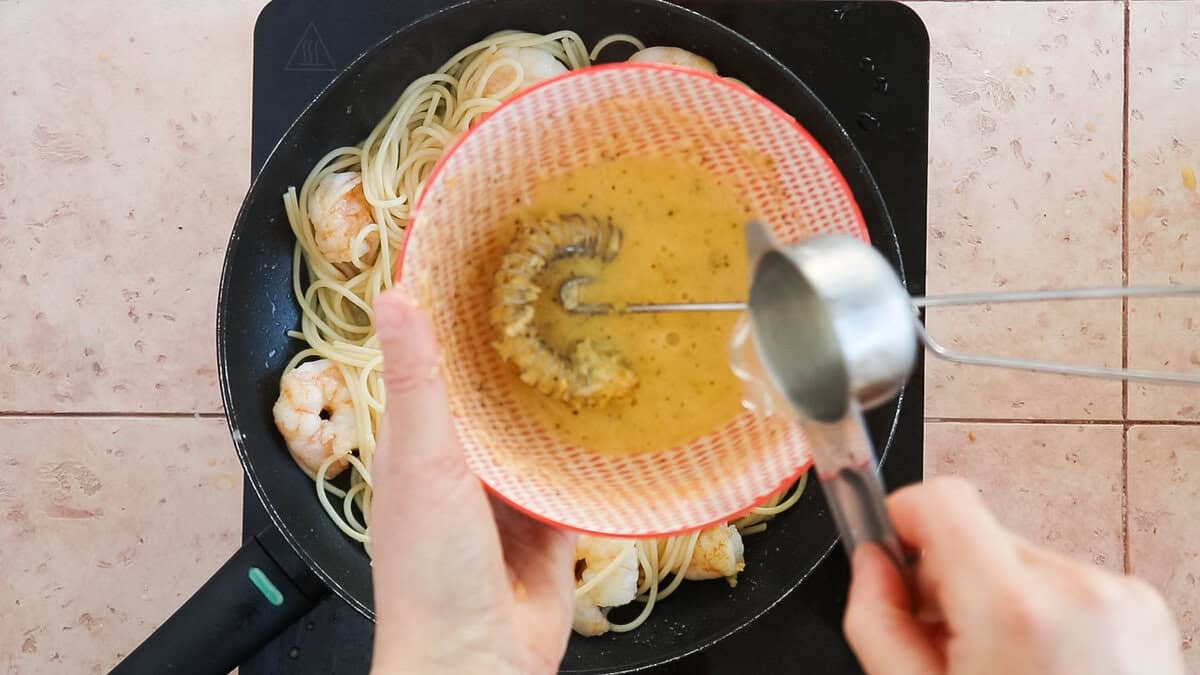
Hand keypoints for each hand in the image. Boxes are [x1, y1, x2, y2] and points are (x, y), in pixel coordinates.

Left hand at [369, 289, 577, 674]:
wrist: (478, 661)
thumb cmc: (431, 568)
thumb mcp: (422, 459)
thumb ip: (418, 383)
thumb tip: (394, 295)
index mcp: (422, 445)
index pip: (441, 368)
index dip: (463, 320)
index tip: (494, 263)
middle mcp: (465, 466)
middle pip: (500, 399)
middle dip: (529, 356)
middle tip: (568, 291)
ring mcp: (511, 497)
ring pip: (542, 435)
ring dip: (566, 402)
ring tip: (603, 337)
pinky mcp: (554, 525)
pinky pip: (577, 478)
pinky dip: (595, 455)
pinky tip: (623, 415)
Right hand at [844, 477, 1184, 674]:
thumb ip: (878, 621)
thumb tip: (870, 568)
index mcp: (1014, 606)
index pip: (941, 499)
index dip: (901, 520)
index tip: (890, 554)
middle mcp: (1077, 588)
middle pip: (979, 536)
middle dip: (950, 583)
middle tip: (946, 650)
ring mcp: (1120, 598)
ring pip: (1020, 564)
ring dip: (996, 602)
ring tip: (1000, 670)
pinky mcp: (1143, 612)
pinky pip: (1064, 586)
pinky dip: (1040, 616)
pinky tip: (1037, 672)